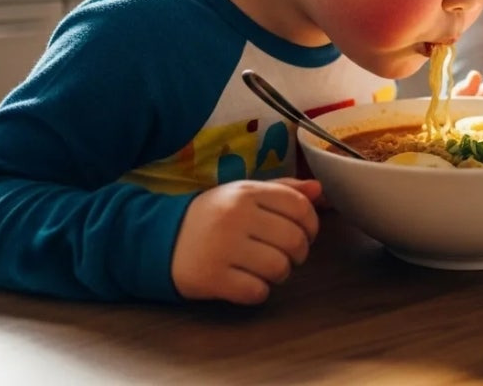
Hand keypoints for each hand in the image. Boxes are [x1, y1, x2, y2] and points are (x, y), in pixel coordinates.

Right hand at [171, 177, 320, 304]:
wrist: (162, 238)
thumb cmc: (214, 215)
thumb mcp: (245, 194)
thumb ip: (284, 190)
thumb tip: (320, 190)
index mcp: (247, 192)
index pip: (299, 206)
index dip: (312, 224)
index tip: (306, 233)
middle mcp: (236, 216)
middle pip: (294, 239)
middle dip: (299, 253)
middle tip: (287, 255)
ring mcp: (223, 247)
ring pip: (279, 267)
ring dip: (281, 274)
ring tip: (268, 269)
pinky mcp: (212, 277)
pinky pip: (256, 291)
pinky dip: (259, 292)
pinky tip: (249, 283)